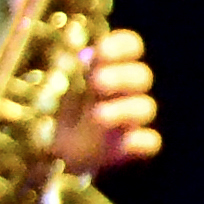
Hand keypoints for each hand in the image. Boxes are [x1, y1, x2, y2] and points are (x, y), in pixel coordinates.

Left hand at [51, 27, 161, 173]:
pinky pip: (149, 142)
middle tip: (96, 82)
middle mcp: (124, 91)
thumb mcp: (54, 92)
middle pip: (141, 75)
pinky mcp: (131, 147)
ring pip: (146, 107)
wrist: (54, 156)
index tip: (101, 51)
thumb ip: (66, 71)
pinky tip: (126, 142)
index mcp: (107, 69)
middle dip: (121, 76)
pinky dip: (139, 142)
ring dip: (125, 109)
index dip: (122, 46)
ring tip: (98, 115)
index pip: (130, 46)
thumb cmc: (57, 115)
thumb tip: (77, 56)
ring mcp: (130, 120)